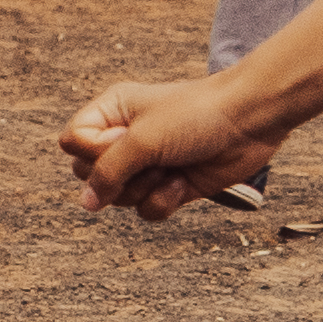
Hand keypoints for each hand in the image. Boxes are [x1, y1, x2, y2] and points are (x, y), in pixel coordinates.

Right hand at [59, 74, 281, 220]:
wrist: (249, 121)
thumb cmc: (195, 115)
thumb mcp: (142, 139)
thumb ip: (107, 172)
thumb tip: (86, 204)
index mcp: (112, 112)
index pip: (73, 143)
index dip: (91, 151)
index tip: (120, 142)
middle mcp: (125, 138)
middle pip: (91, 176)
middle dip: (120, 175)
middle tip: (149, 157)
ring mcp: (148, 164)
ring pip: (120, 198)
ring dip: (146, 188)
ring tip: (171, 166)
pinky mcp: (170, 186)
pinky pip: (147, 210)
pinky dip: (165, 200)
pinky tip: (184, 182)